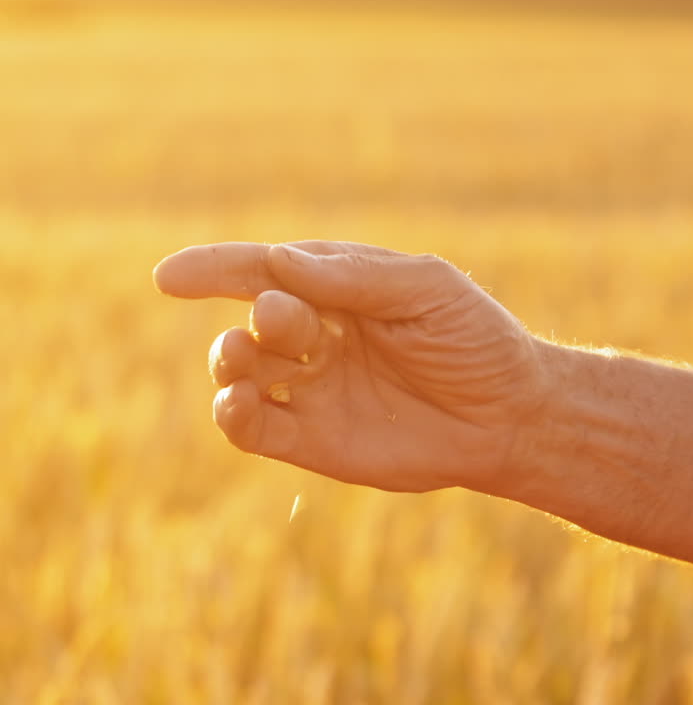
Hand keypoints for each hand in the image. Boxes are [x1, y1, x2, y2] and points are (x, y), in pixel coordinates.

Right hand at [153, 241, 546, 492]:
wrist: (510, 417)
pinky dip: (234, 415)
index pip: (264, 271)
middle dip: (260, 317)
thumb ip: (352, 277)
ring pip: (241, 373)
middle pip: (254, 320)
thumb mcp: (424, 290)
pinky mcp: (313, 441)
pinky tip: (236, 405)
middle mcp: (317, 337)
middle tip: (287, 322)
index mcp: (339, 289)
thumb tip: (277, 263)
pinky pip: (255, 428)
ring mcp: (312, 389)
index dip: (214, 269)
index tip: (170, 277)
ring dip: (228, 362)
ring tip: (239, 358)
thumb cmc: (475, 341)